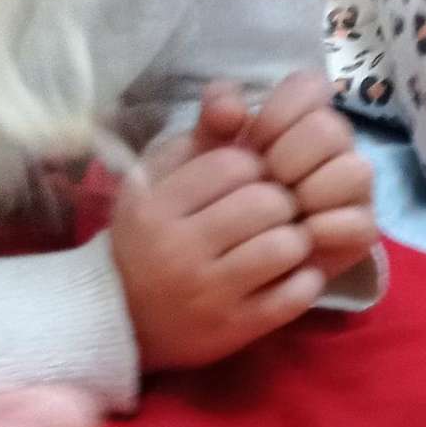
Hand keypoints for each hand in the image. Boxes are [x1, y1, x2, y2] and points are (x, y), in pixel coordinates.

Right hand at [112, 96, 323, 370]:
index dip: (255, 166)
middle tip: (274, 212)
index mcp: (155, 204)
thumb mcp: (158, 178)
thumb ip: (200, 136)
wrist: (122, 319)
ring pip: (285, 246)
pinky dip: (303, 280)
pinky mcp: (235, 328)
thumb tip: (234, 98)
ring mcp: (208, 292)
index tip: (250, 180)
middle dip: (280, 203)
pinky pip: (295, 294)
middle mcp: (178, 249)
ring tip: (282, 241)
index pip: (234, 164)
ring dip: (295, 240)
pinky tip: (289, 274)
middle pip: (267, 203)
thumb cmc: (148, 235)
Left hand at [227, 76, 379, 283]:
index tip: (251, 144)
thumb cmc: (221, 194)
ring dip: (313, 192)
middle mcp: (334, 146)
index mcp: (302, 116)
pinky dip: (328, 228)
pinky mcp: (362, 229)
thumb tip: (232, 109)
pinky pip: (362, 222)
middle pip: (332, 129)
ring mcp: (353, 187)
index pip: (310, 87)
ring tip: (283, 211)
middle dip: (290, 157)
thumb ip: (213, 120)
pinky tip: (299, 236)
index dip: (278, 114)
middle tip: (266, 183)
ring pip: (357, 171)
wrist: (228, 253)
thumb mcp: (206, 154)